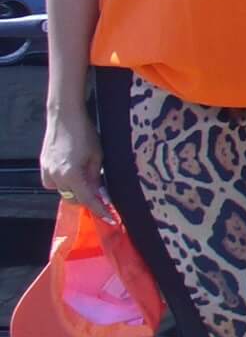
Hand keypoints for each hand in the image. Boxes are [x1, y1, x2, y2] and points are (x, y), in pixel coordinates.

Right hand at [41, 106, 114, 221]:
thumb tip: (99, 194)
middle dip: (87, 198)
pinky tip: (73, 170)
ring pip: (63, 191)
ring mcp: (47, 172)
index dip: (100, 210)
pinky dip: (65, 181)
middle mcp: (56, 177)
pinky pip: (54, 182)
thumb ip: (96, 178)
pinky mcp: (43, 166)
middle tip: (101, 193)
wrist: (64, 117)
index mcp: (71, 175)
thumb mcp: (97, 156)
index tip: (111, 219)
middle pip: (73, 198)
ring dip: (76, 189)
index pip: (88, 200)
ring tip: (87, 176)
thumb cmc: (85, 133)